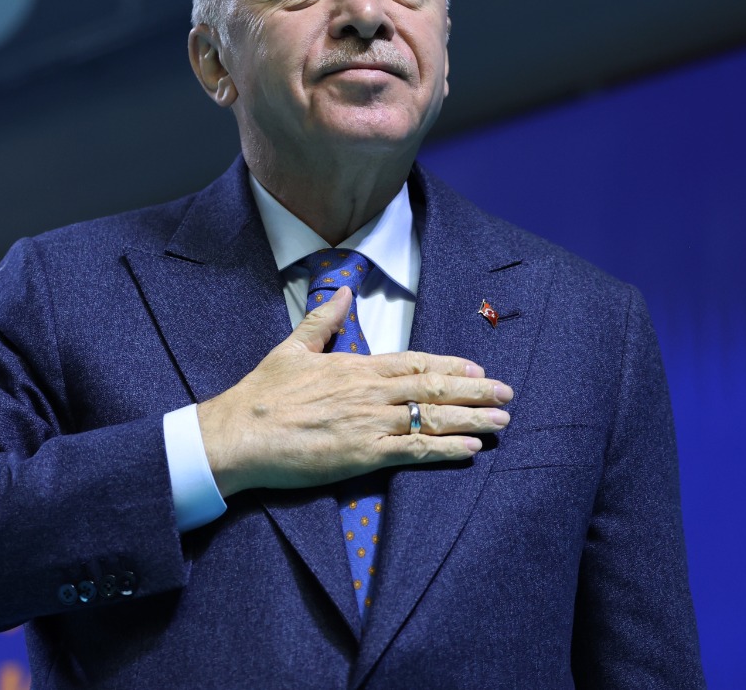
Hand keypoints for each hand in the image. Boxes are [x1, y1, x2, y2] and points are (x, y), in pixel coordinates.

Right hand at [196, 287, 512, 496]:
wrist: (238, 434)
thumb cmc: (262, 394)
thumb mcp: (292, 346)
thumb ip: (321, 319)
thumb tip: (342, 289)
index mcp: (355, 366)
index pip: (414, 362)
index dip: (450, 366)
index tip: (477, 368)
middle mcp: (369, 392)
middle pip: (433, 388)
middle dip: (474, 391)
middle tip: (507, 394)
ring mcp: (369, 424)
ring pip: (431, 418)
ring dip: (471, 419)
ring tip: (501, 421)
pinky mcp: (362, 456)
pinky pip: (413, 452)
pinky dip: (445, 450)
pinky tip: (470, 450)